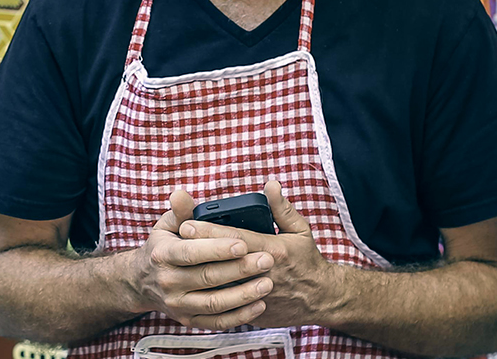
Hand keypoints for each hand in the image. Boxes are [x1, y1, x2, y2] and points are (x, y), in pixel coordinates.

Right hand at [128, 190, 277, 329]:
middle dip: (240, 269)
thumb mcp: (166, 226)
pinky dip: (238, 316)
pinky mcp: (188, 320)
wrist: (142, 282)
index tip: (243, 244)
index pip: (192, 252)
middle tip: (267, 260)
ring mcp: (178, 304)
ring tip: (267, 283)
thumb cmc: (163, 247)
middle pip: (208, 277)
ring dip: (244, 295)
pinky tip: (258, 305)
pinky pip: (216, 322)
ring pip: (215, 303)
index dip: (217, 249)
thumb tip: (181, 195)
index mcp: (163, 255)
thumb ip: (180, 211)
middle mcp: (168, 282)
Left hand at [178, 180, 351, 328]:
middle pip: (222, 261)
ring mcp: (258, 294)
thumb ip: (282, 208)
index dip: (209, 231)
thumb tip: (270, 185)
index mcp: (273, 250)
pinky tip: (194, 289)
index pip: (234, 238)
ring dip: (199, 273)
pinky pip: (228, 306)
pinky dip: (211, 296)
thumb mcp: (300, 231)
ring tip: (179, 264)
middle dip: (197, 250)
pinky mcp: (255, 311)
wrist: (321, 299)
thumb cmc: (308, 262)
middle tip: (175, 241)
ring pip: (221, 285)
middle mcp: (263, 272)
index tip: (187, 224)